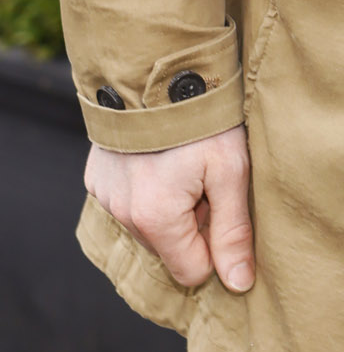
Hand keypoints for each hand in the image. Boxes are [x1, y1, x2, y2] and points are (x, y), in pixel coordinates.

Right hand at [85, 125, 255, 294]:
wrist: (157, 67)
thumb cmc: (201, 119)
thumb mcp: (230, 169)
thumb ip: (233, 230)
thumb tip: (239, 284)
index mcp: (155, 219)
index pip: (192, 271)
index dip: (216, 243)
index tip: (223, 205)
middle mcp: (121, 215)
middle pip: (169, 247)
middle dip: (192, 222)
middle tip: (207, 178)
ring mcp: (104, 197)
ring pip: (149, 225)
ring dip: (170, 206)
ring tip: (184, 162)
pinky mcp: (96, 178)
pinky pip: (128, 202)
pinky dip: (147, 188)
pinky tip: (162, 157)